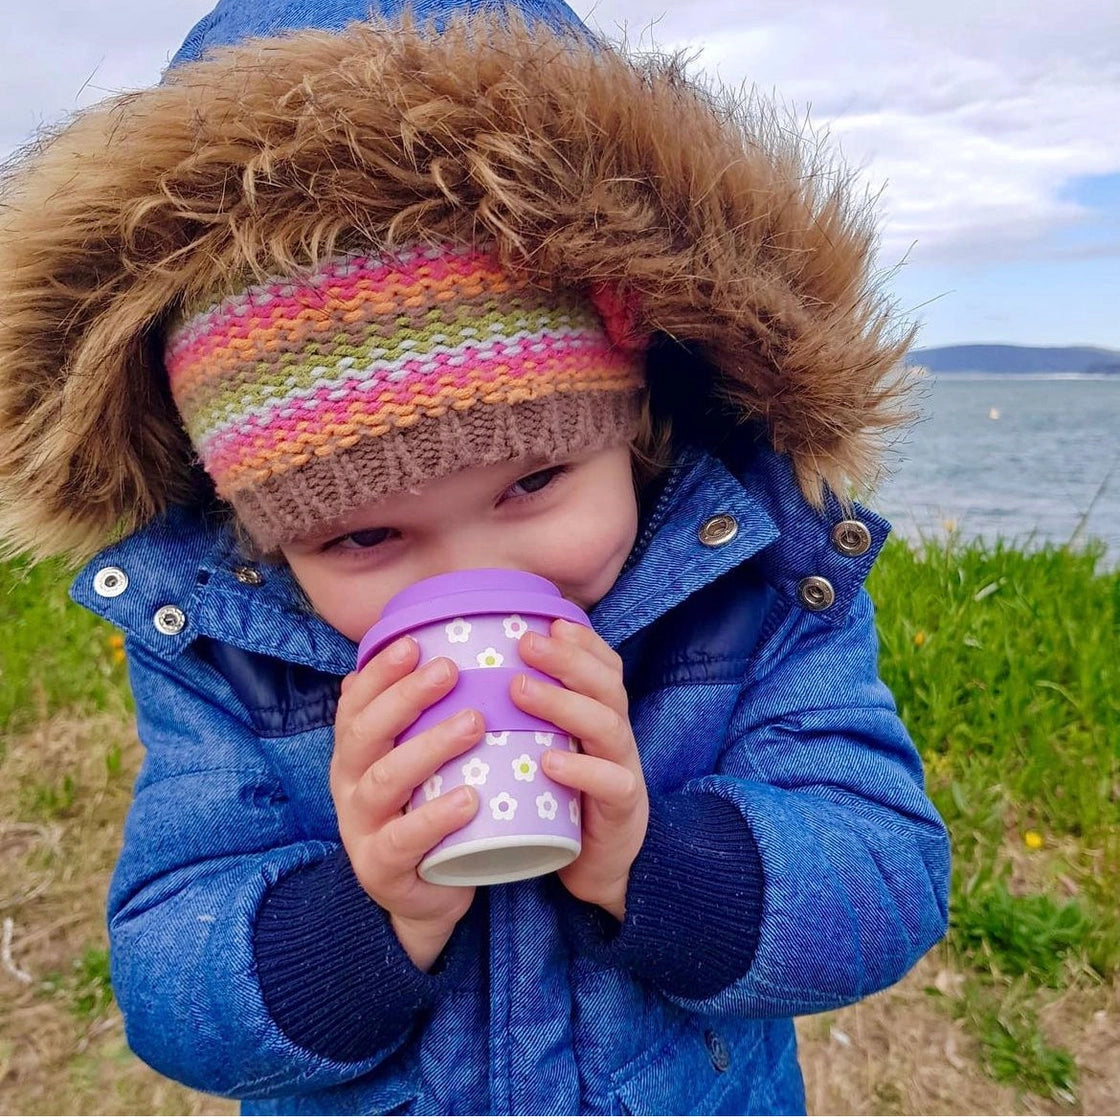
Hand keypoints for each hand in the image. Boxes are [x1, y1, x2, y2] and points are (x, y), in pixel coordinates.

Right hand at [331, 637, 481, 970]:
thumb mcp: (417, 761)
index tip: (414, 643)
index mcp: (355, 752)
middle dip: (405, 696)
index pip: (356, 702)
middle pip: (366, 733)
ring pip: (386, 780)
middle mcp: (350, 783)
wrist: (424, 895)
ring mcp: (362, 827)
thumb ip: (419, 717)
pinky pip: (405, 840)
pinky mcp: (382, 868)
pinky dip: (436, 817)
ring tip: (473, 723)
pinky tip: (469, 798)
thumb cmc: (426, 810)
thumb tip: (432, 649)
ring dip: (430, 747)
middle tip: (449, 670)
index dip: (381, 671)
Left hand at [513, 620, 648, 920]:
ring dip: (563, 703)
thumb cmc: (563, 800)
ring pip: (607, 726)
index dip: (581, 641)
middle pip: (606, 684)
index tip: (548, 619)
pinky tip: (549, 762)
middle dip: (567, 658)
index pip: (603, 667)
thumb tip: (472, 671)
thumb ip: (527, 714)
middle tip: (525, 643)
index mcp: (600, 716)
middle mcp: (616, 736)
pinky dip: (581, 770)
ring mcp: (623, 770)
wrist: (597, 868)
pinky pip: (611, 784)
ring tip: (519, 690)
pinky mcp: (622, 812)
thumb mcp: (546, 748)